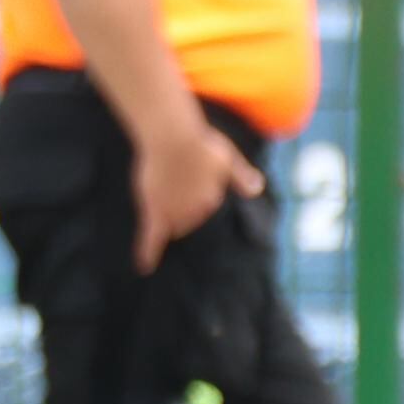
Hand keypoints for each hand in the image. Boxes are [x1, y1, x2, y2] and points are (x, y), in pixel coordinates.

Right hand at [132, 115, 266, 270]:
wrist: (172, 137)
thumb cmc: (200, 143)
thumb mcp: (227, 157)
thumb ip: (240, 175)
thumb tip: (258, 188)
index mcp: (212, 197)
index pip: (203, 202)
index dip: (195, 185)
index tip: (189, 168)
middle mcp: (195, 210)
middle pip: (188, 215)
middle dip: (182, 201)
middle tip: (173, 173)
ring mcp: (173, 211)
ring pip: (172, 223)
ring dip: (169, 212)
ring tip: (162, 182)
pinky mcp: (154, 210)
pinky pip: (150, 238)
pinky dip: (147, 253)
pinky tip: (144, 267)